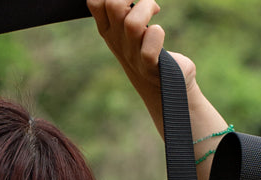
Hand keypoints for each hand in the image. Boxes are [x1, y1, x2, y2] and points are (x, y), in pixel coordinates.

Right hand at [87, 0, 195, 127]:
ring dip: (147, 8)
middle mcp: (118, 42)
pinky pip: (149, 50)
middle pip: (112, 5)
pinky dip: (156, 35)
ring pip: (132, 24)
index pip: (96, 3)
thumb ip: (123, 10)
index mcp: (109, 31)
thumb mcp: (129, 29)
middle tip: (143, 1)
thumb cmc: (148, 52)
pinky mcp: (150, 68)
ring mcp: (132, 56)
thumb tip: (121, 0)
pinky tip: (158, 32)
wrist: (163, 89)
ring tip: (155, 10)